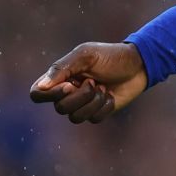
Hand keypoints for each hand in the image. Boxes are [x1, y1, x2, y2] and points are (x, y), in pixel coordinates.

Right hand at [29, 41, 147, 123]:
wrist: (138, 65)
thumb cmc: (110, 56)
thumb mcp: (86, 56)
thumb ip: (62, 69)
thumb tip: (40, 88)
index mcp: (60, 77)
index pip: (37, 94)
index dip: (49, 95)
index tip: (69, 85)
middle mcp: (67, 93)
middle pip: (60, 108)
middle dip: (80, 96)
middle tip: (94, 81)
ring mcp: (82, 104)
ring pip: (75, 118)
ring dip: (93, 102)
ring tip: (103, 87)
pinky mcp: (97, 112)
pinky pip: (94, 119)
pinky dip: (104, 106)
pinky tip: (110, 94)